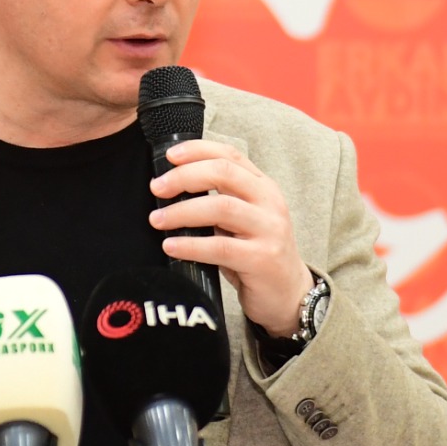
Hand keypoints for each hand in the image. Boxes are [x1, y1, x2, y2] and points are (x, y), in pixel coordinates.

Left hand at [150, 138, 313, 335]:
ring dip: (182, 211)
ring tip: (158, 219)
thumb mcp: (241, 220)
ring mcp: (269, 230)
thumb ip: (218, 200)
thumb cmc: (256, 254)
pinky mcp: (262, 259)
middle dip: (184, 177)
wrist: (289, 295)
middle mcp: (269, 203)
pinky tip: (171, 246)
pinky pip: (220, 247)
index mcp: (263, 187)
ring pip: (221, 207)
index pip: (230, 155)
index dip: (197, 150)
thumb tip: (170, 190)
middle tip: (157, 187)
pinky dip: (191, 245)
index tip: (169, 155)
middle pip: (224, 173)